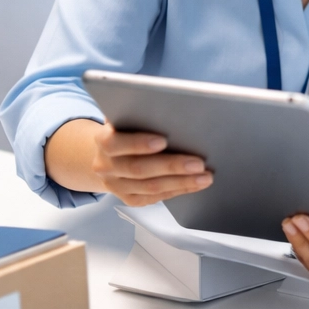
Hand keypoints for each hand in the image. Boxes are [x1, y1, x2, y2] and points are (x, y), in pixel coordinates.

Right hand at [47, 119, 212, 205]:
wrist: (106, 155)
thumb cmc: (124, 131)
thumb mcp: (125, 118)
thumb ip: (138, 114)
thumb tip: (168, 109)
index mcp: (103, 141)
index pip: (116, 143)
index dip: (139, 143)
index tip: (163, 141)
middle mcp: (106, 166)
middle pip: (139, 169)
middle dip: (171, 166)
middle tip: (198, 163)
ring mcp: (117, 186)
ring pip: (150, 187)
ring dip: (181, 182)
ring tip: (205, 177)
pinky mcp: (130, 199)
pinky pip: (155, 198)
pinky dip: (177, 190)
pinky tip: (194, 184)